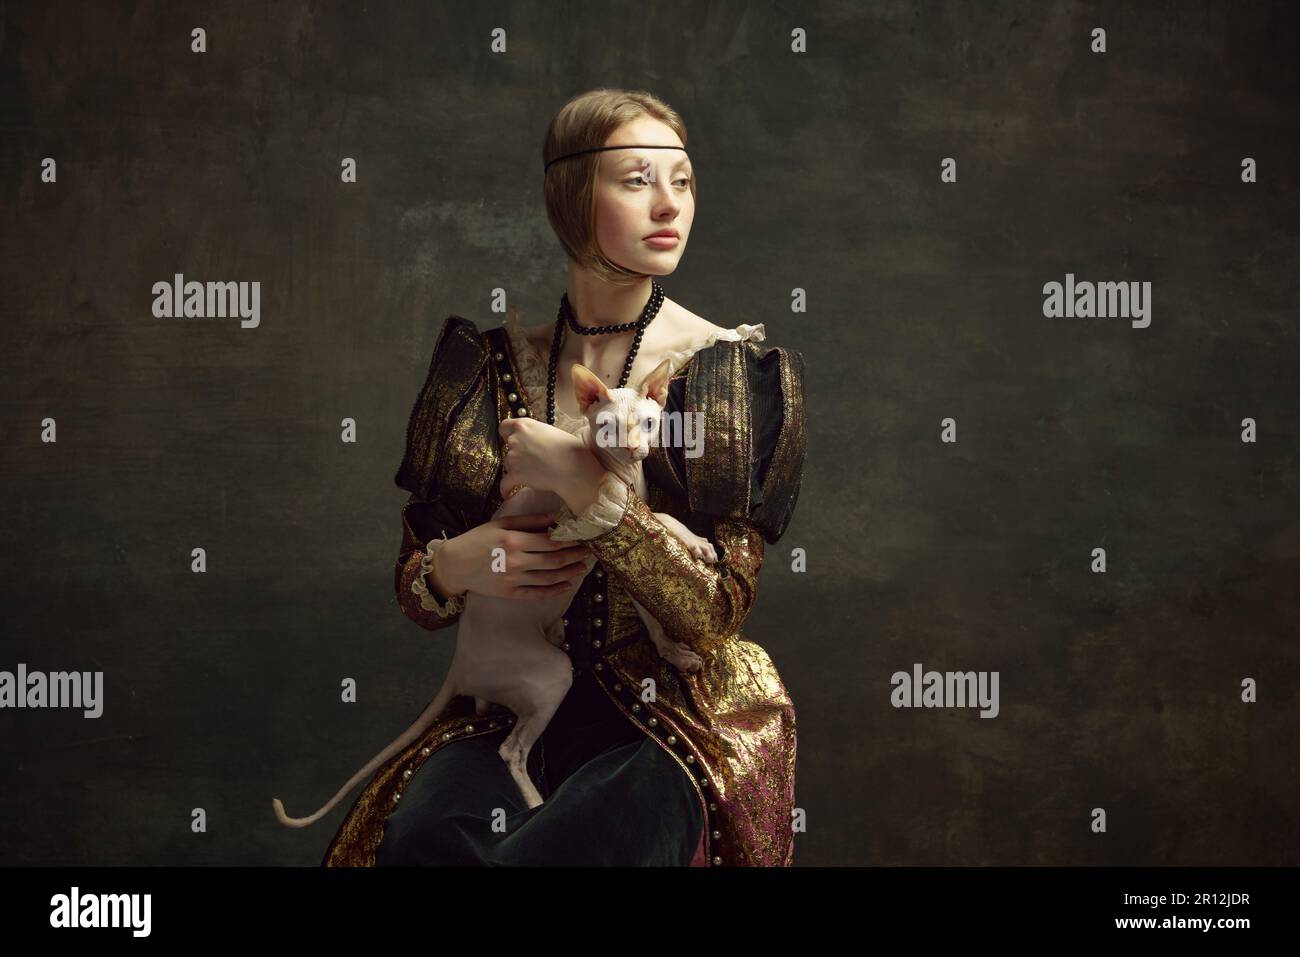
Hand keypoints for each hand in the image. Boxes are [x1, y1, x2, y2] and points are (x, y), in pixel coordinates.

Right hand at [437, 511, 593, 600]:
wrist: (455, 565)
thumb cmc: (477, 540)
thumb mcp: (501, 524)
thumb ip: (529, 520)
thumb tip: (556, 517)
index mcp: (514, 540)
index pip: (550, 542)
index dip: (570, 541)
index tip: (583, 538)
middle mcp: (516, 561)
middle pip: (554, 560)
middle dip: (575, 556)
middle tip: (589, 552)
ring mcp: (513, 579)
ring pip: (549, 578)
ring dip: (569, 573)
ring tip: (582, 568)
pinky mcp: (510, 593)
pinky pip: (537, 593)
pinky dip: (554, 590)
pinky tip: (566, 585)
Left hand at [498, 417, 586, 498]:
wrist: (572, 466)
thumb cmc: (568, 449)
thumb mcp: (549, 431)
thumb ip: (535, 434)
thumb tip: (533, 442)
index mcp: (524, 425)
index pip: (504, 426)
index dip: (507, 434)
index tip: (511, 439)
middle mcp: (515, 439)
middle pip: (507, 448)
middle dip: (517, 454)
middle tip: (530, 460)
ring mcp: (513, 457)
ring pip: (508, 465)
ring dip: (517, 469)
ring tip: (532, 475)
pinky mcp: (515, 475)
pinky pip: (505, 484)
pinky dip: (506, 490)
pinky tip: (508, 494)